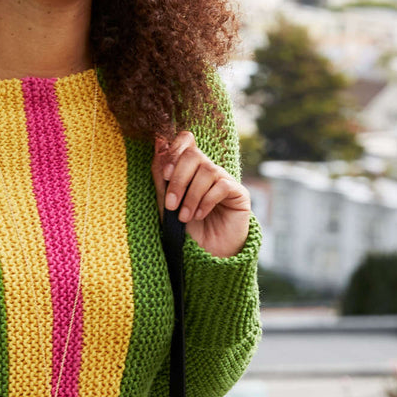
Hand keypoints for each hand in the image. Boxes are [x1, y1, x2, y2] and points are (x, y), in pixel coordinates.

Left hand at [153, 131, 250, 258]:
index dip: (174, 150)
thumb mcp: (167, 202)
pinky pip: (222, 185)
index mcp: (190, 169)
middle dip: (179, 179)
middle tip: (171, 204)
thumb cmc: (185, 230)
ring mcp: (224, 180)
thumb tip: (157, 140)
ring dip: (191, 196)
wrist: (206, 256)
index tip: (165, 174)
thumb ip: (161, 174)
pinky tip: (200, 215)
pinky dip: (206, 200)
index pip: (186, 141)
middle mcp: (208, 171)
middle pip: (193, 154)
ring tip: (185, 217)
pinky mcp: (239, 193)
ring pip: (207, 170)